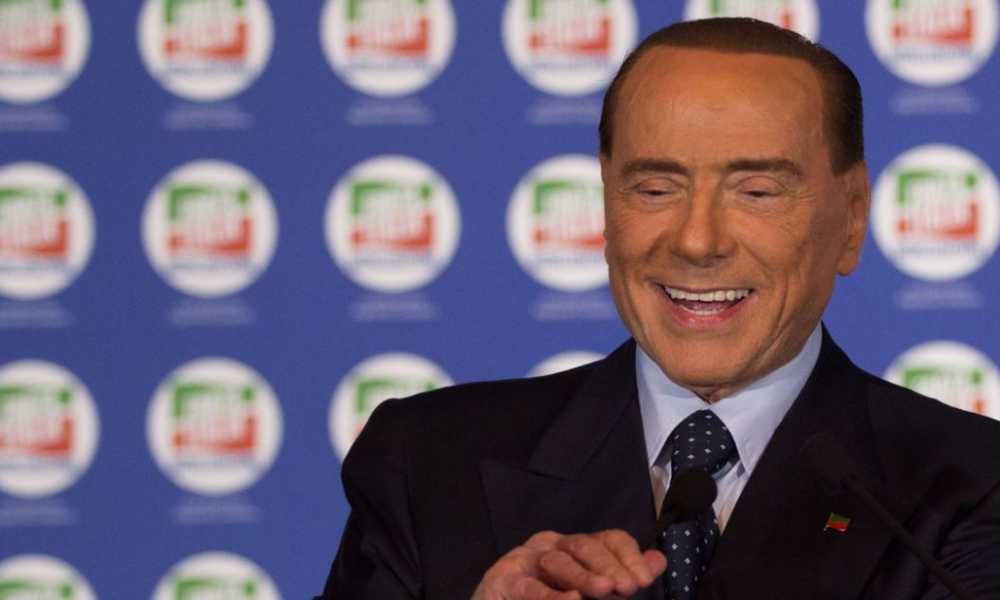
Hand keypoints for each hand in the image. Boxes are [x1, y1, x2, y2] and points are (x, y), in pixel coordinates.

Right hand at [471, 530, 666, 599]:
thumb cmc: (545, 597)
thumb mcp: (589, 588)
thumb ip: (622, 576)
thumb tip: (658, 560)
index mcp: (574, 548)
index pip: (607, 539)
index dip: (628, 555)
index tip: (644, 579)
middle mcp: (550, 546)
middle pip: (584, 544)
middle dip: (609, 565)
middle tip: (628, 587)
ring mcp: (524, 560)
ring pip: (558, 562)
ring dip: (583, 576)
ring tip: (605, 590)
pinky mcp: (502, 580)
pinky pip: (529, 588)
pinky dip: (551, 596)